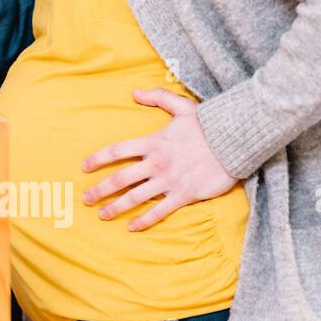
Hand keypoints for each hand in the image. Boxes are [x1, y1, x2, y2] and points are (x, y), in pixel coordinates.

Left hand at [81, 88, 239, 230]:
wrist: (236, 143)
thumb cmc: (209, 125)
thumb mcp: (182, 106)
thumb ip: (157, 97)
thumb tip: (134, 92)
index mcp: (152, 143)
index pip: (116, 151)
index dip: (97, 159)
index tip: (84, 167)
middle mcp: (156, 163)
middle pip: (120, 179)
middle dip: (100, 189)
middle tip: (85, 198)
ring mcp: (169, 181)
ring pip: (135, 198)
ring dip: (116, 207)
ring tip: (101, 215)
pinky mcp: (184, 195)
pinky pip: (160, 211)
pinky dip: (144, 220)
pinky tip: (132, 227)